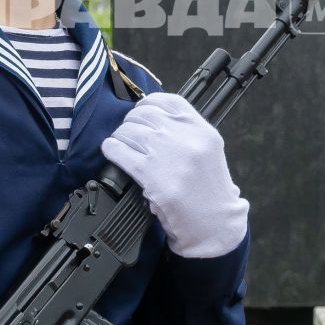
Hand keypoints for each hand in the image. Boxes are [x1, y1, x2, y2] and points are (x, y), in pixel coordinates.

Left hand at [101, 92, 247, 257]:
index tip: (140, 112)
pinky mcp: (152, 175)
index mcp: (202, 130)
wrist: (214, 224)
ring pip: (129, 131)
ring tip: (120, 144)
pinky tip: (112, 151)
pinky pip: (120, 151)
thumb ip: (185, 131)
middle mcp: (187, 138)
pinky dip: (111, 149)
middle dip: (131, 122)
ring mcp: (168, 156)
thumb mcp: (207, 151)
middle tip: (129, 133)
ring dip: (120, 136)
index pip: (167, 101)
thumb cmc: (208, 191)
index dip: (147, 104)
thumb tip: (151, 116)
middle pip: (144, 114)